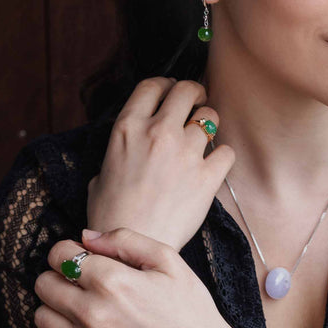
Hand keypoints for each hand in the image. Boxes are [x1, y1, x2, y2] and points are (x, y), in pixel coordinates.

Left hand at [33, 227, 228, 327]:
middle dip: (58, 278)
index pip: (58, 255)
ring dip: (58, 308)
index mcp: (111, 281)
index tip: (83, 260)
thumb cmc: (192, 312)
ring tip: (85, 309)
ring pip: (43, 317)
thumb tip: (86, 237)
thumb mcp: (169, 262)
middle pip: (43, 285)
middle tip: (81, 283)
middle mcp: (92, 314)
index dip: (68, 252)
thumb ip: (125, 240)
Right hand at [86, 77, 234, 251]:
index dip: (167, 84)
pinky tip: (215, 165)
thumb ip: (121, 151)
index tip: (173, 91)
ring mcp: (185, 153)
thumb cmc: (111, 215)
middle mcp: (158, 132)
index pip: (153, 85)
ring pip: (210, 118)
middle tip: (198, 103)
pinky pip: (226, 151)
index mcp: (128, 128)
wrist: (132, 243)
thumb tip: (132, 147)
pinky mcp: (207, 177)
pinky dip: (223, 156)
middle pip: (187, 91)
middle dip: (195, 93)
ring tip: (205, 140)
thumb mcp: (101, 172)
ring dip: (209, 125)